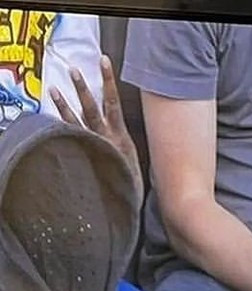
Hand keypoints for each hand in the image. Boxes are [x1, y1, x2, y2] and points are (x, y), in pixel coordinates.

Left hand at [49, 55, 142, 194]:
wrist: (125, 204)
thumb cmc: (132, 183)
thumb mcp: (133, 161)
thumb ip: (125, 143)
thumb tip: (119, 125)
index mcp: (121, 138)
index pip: (114, 103)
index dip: (109, 81)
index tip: (104, 61)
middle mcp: (106, 139)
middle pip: (93, 108)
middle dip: (84, 88)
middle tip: (75, 69)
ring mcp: (93, 147)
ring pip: (78, 121)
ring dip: (65, 104)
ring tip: (54, 88)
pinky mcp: (85, 156)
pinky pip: (71, 137)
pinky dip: (61, 125)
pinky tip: (52, 115)